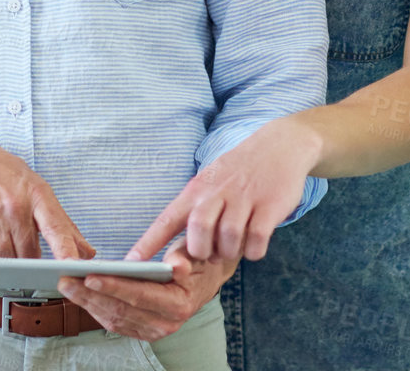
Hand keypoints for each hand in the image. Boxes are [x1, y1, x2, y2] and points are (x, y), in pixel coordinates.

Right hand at [0, 132, 94, 259]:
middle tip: (26, 256)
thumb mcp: (38, 189)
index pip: (56, 227)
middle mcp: (16, 204)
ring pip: (6, 258)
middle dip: (30, 262)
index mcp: (38, 195)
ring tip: (5, 250)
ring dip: (7, 263)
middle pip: (29, 252)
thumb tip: (87, 252)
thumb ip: (63, 224)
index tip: (73, 266)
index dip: (66, 250)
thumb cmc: (6, 175)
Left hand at [57, 244, 235, 341]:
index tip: (90, 276)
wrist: (205, 279)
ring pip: (113, 319)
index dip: (113, 286)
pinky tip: (80, 296)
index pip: (139, 295)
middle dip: (89, 295)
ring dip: (87, 303)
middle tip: (65, 280)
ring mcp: (154, 330)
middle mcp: (166, 323)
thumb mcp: (195, 252)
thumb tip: (176, 266)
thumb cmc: (197, 260)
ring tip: (67, 286)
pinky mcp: (144, 331)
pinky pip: (115, 323)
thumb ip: (183, 258)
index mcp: (179, 303)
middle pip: (120, 310)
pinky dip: (95, 309)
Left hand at [127, 118, 317, 263]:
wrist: (279, 145)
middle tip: (209, 254)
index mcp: (196, 190)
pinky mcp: (270, 206)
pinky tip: (254, 244)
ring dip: (229, 252)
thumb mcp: (209, 183)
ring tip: (233, 247)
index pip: (167, 219)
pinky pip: (257, 240)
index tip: (130, 264)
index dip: (148, 243)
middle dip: (201, 251)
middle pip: (198, 230)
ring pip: (228, 238)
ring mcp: (244, 198)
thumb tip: (174, 253)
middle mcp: (217, 192)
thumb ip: (193, 213)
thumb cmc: (237, 173)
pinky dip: (253, 251)